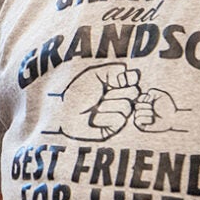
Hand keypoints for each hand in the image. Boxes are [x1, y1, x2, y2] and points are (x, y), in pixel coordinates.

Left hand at [44, 64, 173, 142]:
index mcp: (118, 83)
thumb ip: (115, 70)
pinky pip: (120, 119)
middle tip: (100, 96)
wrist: (65, 112)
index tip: (112, 81)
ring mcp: (120, 113)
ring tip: (95, 108)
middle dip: (115, 92)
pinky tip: (95, 119)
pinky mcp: (115, 129)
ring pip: (127, 106)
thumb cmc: (78, 92)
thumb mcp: (95, 74)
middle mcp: (122, 98)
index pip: (134, 78)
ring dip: (107, 105)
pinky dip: (105, 117)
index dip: (126, 79)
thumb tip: (131, 78)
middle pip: (134, 92)